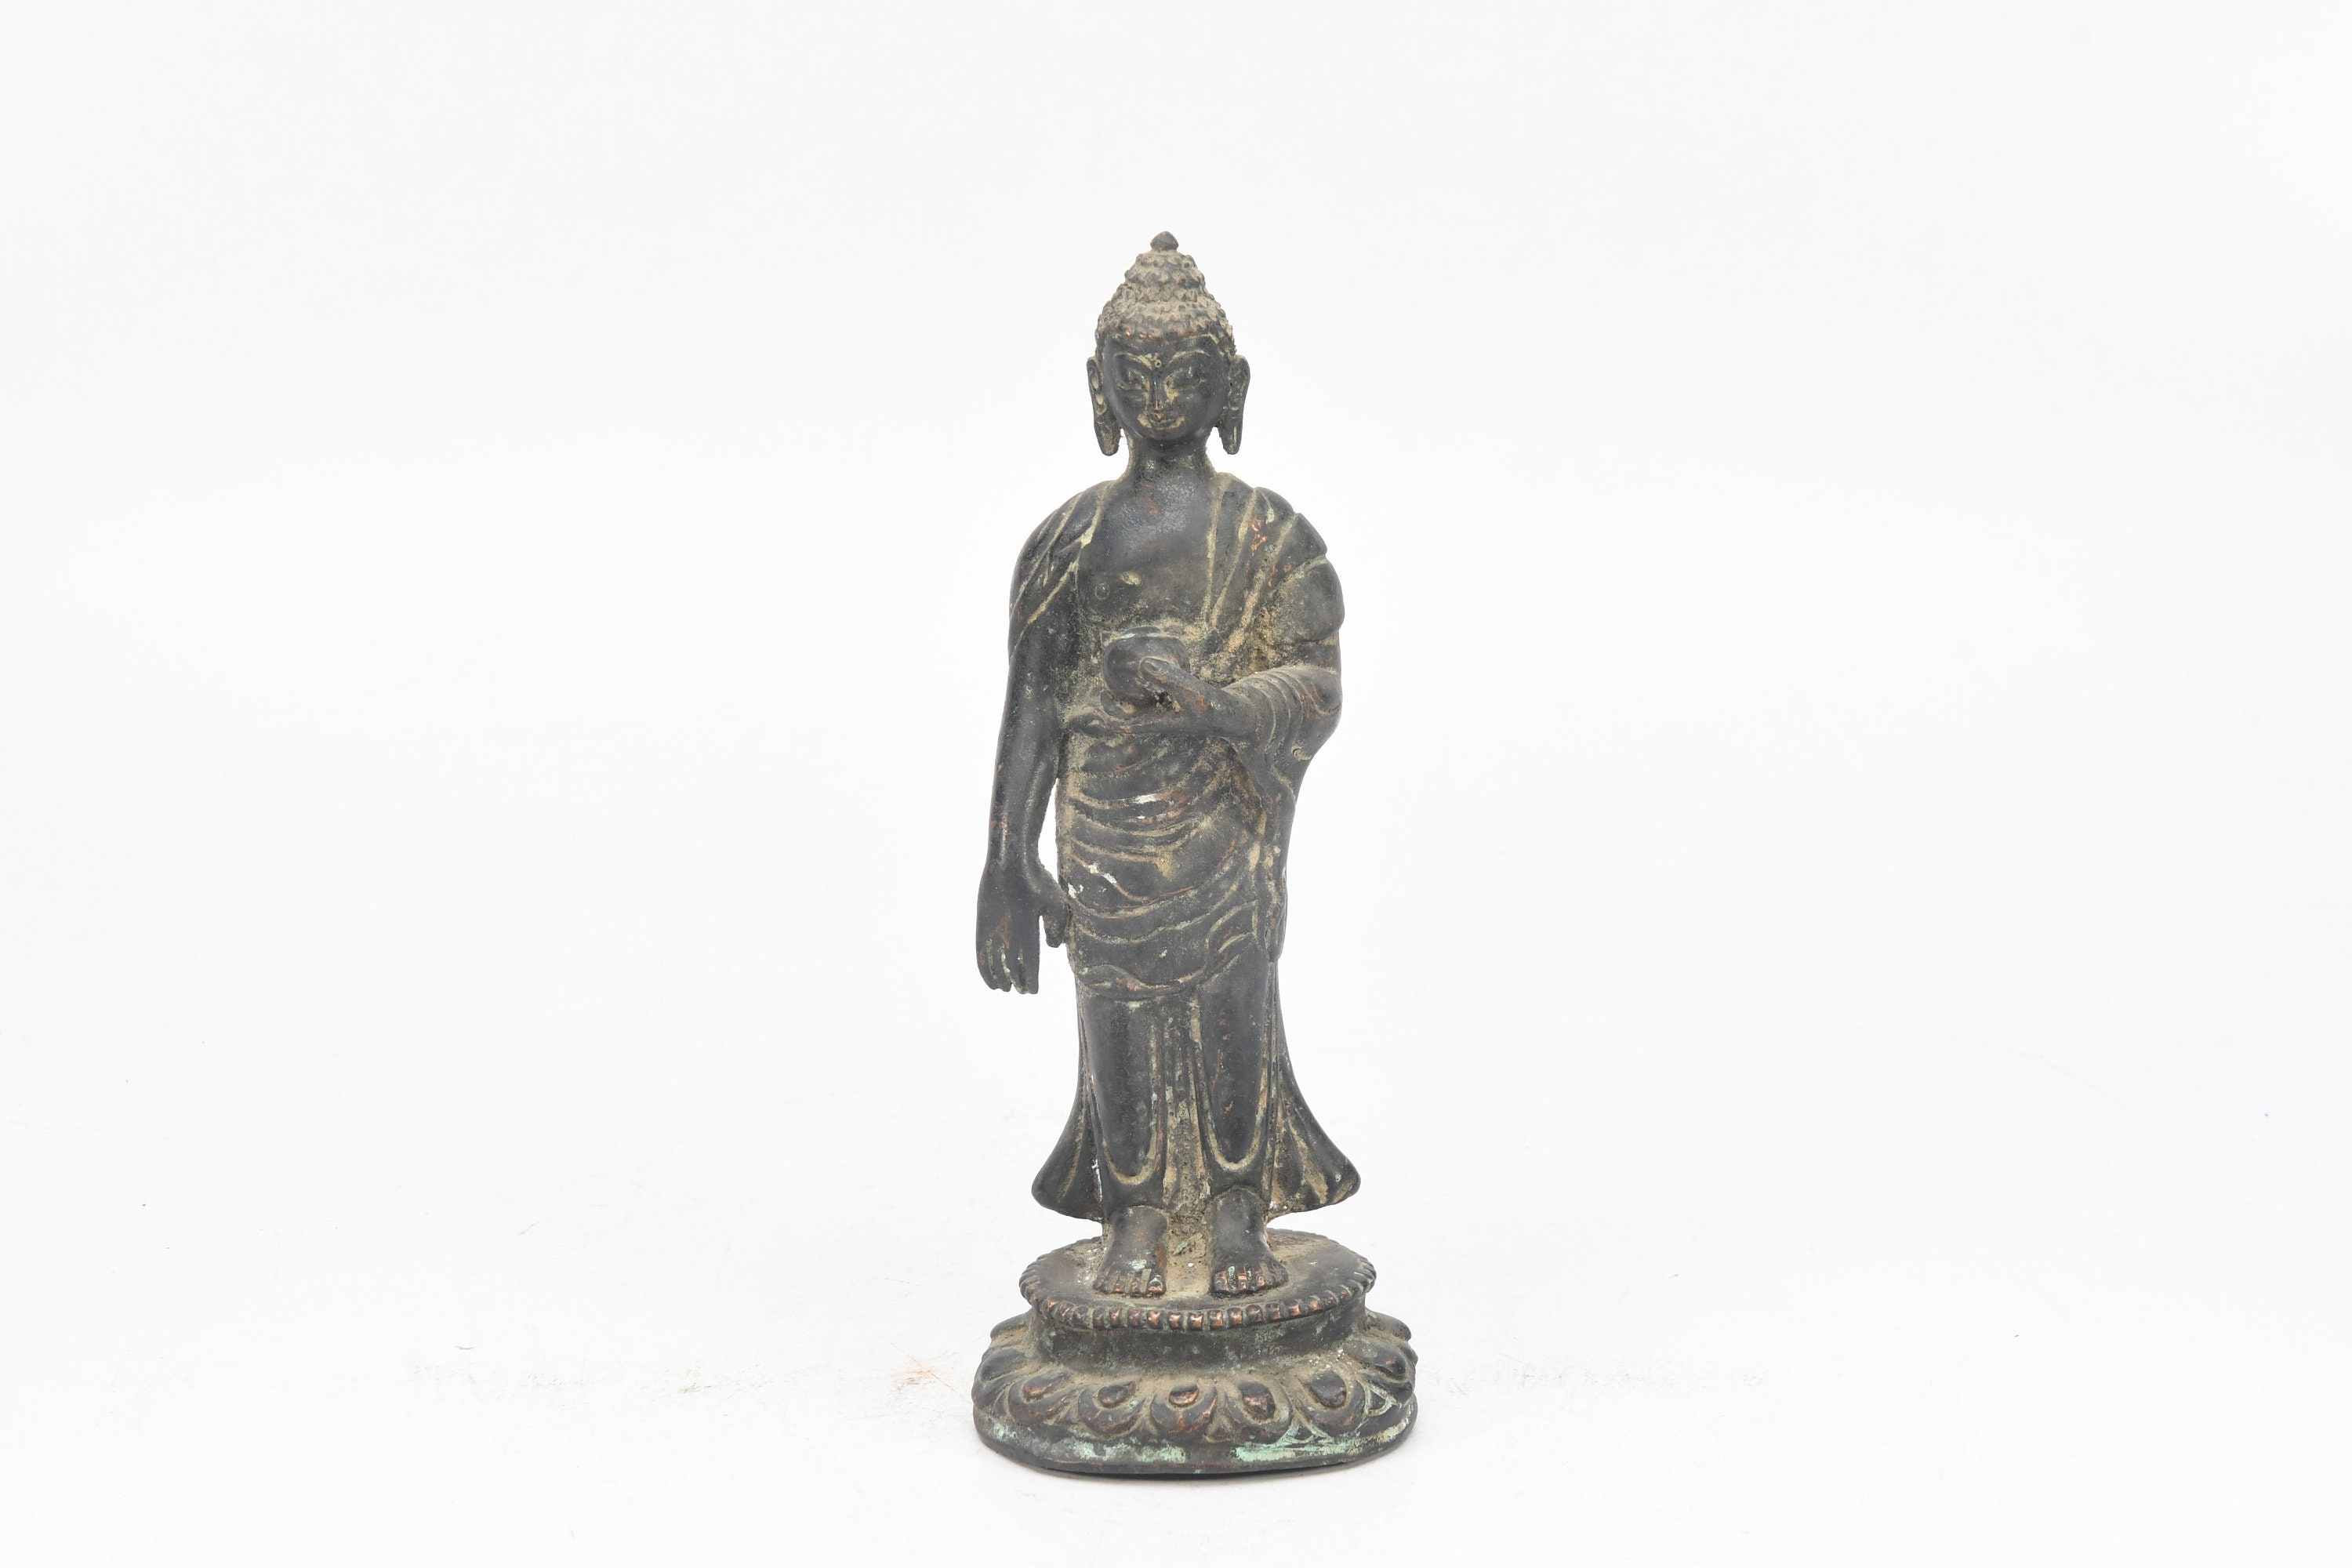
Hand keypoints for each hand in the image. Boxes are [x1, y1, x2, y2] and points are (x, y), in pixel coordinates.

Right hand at [976, 857, 1069, 993]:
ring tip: (1005, 988)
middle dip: (1017, 983)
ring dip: (1000, 980)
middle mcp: (1008, 936)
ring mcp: (992, 932)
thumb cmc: (1037, 880)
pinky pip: (981, 955)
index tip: (1032, 990)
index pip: (1029, 967)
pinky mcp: (982, 926)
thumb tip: (1052, 947)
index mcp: (1027, 933)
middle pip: (1011, 970)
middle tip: (1022, 990)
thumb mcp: (1056, 902)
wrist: (1009, 862)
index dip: (1030, 982)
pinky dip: (984, 970)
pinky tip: (989, 979)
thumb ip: (1056, 927)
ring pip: (994, 966)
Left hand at [1069, 658, 1247, 741]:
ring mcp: (1170, 716)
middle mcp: (1162, 721)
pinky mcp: (1178, 709)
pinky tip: (1141, 679)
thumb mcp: (1196, 694)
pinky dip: (1140, 694)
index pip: (1126, 726)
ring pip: (1138, 713)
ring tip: (1109, 686)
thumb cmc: (1219, 709)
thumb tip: (1144, 664)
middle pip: (1127, 721)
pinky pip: (1151, 705)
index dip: (1106, 717)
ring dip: (1123, 702)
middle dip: (1110, 709)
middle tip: (1094, 693)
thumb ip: (1171, 679)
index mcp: (1162, 723)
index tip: (1092, 704)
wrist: (1240, 718)